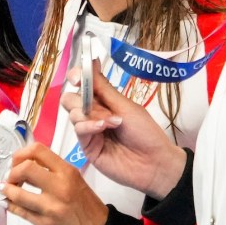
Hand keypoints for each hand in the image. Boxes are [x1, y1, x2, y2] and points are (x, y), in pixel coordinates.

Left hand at [0, 142, 108, 224]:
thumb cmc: (88, 208)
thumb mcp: (76, 180)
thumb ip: (54, 171)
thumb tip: (28, 165)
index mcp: (67, 172)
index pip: (38, 151)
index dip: (21, 154)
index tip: (17, 161)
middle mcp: (59, 187)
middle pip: (25, 169)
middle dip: (12, 172)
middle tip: (10, 177)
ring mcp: (51, 207)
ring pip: (18, 194)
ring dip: (7, 190)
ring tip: (6, 189)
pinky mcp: (44, 224)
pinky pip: (20, 212)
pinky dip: (11, 205)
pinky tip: (9, 203)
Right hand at [60, 61, 186, 199]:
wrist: (154, 163)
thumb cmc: (145, 132)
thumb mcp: (126, 106)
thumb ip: (104, 88)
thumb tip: (91, 61)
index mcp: (104, 101)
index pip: (83, 85)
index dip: (77, 77)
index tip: (77, 77)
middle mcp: (93, 114)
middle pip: (70, 98)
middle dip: (81, 98)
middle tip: (100, 105)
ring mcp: (89, 131)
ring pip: (72, 113)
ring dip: (91, 114)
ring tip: (112, 122)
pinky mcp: (86, 147)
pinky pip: (78, 130)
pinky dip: (89, 125)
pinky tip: (103, 127)